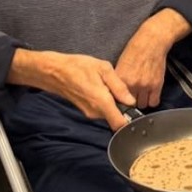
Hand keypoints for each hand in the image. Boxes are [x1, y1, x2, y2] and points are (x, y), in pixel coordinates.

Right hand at [10, 48, 135, 131]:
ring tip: (109, 87)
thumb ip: (119, 86)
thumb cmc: (77, 67)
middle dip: (123, 107)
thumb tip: (130, 100)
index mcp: (102, 102)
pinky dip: (105, 102)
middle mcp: (95, 112)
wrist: (55, 71)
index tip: (135, 111)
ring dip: (113, 103)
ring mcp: (89, 113)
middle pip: (117, 117)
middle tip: (122, 91)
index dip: (131, 120)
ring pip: (109, 113)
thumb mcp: (103, 69)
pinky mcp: (86, 110)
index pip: (120, 124)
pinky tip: (101, 88)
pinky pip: (101, 110)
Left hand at [116, 9, 191, 108]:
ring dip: (141, 101)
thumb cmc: (135, 49)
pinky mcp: (157, 85)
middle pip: (129, 104)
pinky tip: (150, 94)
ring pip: (142, 105)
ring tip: (141, 95)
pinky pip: (154, 102)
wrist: (152, 41)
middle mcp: (132, 83)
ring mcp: (146, 85)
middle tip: (131, 96)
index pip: (116, 99)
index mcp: (121, 77)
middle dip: (129, 101)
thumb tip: (115, 91)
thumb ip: (118, 79)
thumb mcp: (120, 63)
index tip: (119, 99)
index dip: (118, 100)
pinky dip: (152, 100)